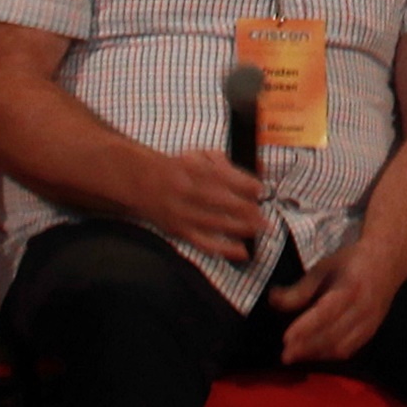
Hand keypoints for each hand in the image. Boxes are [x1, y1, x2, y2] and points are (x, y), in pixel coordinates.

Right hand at [139, 144, 268, 261]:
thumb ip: (226, 162)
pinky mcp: (179, 230)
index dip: (243, 184)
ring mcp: (181, 212)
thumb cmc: (178, 168)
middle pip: (220, 201)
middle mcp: (185, 190)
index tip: (260, 190)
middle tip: (265, 214)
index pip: (222, 177)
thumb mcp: (199, 156)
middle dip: (245, 209)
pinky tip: (242, 251)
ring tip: (261, 229)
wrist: (141, 181)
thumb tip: (260, 168)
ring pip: (214, 223)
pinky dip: (224, 248)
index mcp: (192, 169)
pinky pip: (203, 242)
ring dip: (240, 227)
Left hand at [272, 241, 394, 366]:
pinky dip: (329, 355)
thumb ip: (299, 289)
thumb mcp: (322, 269)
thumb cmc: (350, 263)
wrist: (386, 262)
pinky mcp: (371, 332)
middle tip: (285, 355)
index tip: (286, 338)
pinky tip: (313, 354)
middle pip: (333, 334)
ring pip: (341, 346)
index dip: (305, 327)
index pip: (326, 312)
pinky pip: (349, 350)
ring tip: (295, 356)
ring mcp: (370, 322)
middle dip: (307, 347)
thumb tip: (273, 300)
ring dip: (316, 354)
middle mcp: (363, 308)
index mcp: (350, 288)